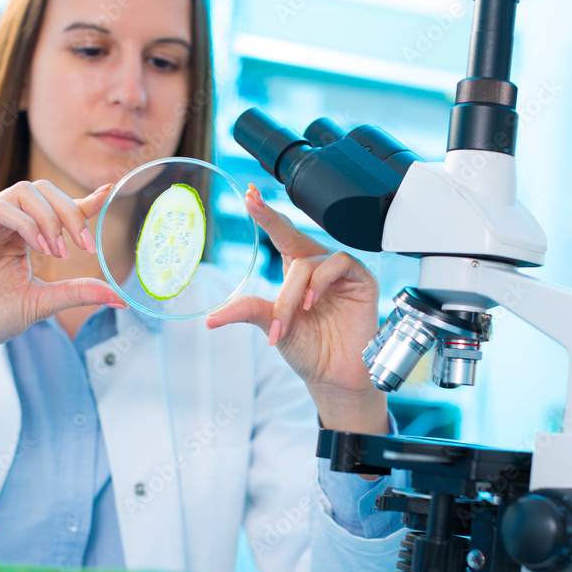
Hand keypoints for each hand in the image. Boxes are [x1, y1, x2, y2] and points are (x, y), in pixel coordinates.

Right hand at [0, 180, 126, 361]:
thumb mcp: (44, 302)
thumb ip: (78, 292)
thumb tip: (119, 296)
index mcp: (20, 236)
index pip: (54, 206)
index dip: (81, 199)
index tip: (108, 194)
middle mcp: (2, 224)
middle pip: (41, 190)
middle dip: (69, 210)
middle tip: (84, 243)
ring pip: (21, 192)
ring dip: (49, 217)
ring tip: (59, 251)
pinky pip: (0, 209)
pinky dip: (25, 223)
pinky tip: (39, 248)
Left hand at [206, 185, 387, 435]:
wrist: (334, 377)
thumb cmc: (309, 350)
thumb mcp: (272, 326)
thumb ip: (248, 312)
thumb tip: (211, 317)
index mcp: (297, 271)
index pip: (281, 233)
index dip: (266, 214)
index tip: (249, 194)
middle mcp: (317, 267)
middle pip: (293, 244)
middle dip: (277, 261)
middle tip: (269, 283)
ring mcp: (339, 273)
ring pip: (309, 263)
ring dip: (295, 294)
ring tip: (293, 320)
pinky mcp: (360, 279)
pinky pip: (338, 263)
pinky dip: (321, 281)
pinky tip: (313, 302)